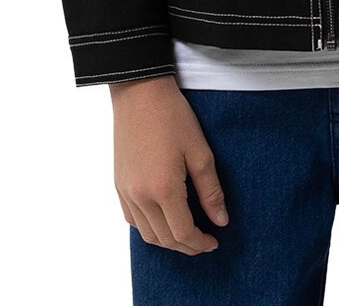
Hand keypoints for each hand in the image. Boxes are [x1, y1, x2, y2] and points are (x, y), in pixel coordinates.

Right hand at [110, 75, 229, 254]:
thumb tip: (221, 221)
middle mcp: (140, 196)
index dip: (200, 243)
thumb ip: (211, 190)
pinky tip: (163, 218)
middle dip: (186, 246)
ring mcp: (125, 191)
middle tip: (205, 240)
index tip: (214, 242)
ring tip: (186, 232)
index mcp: (163, 189)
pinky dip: (149, 227)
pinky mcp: (118, 184)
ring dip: (167, 240)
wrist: (139, 92)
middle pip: (164, 239)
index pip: (183, 233)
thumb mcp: (200, 151)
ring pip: (146, 234)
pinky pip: (132, 219)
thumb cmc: (173, 116)